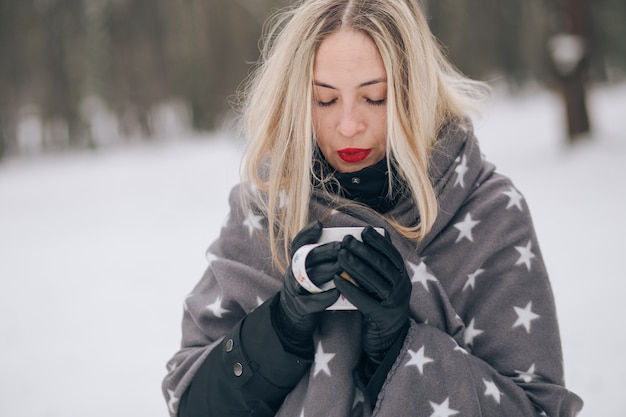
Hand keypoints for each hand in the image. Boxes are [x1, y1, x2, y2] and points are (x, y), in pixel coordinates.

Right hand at [275, 221, 339, 352]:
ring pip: (309, 278)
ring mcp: (295, 290)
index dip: (307, 233)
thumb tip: (348, 243)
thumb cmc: (310, 288)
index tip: (320, 224)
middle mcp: (293, 273)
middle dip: (325, 251)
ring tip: (343, 267)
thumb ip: (323, 258)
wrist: (293, 316)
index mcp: (297, 263)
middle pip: (306, 258)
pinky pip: (310, 301)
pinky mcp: (300, 307)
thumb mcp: (311, 270)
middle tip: (342, 246)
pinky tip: (336, 292)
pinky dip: (323, 297)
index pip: (297, 244)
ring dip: (327, 271)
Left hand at [334, 227, 410, 364]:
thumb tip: (370, 243)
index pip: (392, 255)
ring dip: (355, 265)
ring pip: (373, 280)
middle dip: (363, 250)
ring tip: (340, 255)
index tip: (364, 230)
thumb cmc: (382, 308)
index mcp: (403, 278)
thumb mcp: (386, 286)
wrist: (389, 341)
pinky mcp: (382, 316)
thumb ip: (380, 269)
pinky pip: (364, 300)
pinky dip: (350, 288)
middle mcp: (402, 288)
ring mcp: (394, 303)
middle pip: (381, 265)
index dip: (378, 242)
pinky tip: (336, 280)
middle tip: (346, 240)